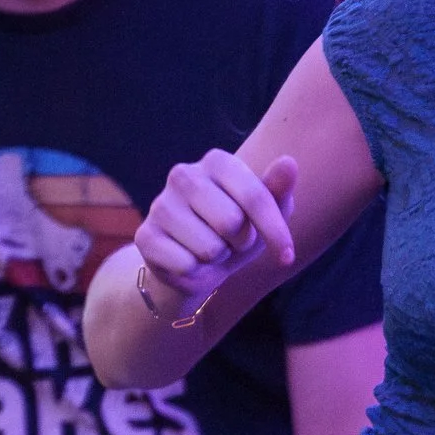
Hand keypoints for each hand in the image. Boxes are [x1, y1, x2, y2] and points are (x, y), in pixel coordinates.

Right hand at [134, 149, 299, 323]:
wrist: (195, 265)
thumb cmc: (237, 233)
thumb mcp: (265, 215)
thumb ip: (278, 191)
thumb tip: (289, 162)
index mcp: (217, 161)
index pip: (255, 196)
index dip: (275, 232)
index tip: (287, 256)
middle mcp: (183, 174)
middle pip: (231, 222)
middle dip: (239, 243)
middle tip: (230, 241)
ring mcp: (160, 204)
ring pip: (209, 247)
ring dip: (216, 258)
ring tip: (209, 249)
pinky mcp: (145, 236)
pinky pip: (186, 265)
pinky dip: (195, 273)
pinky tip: (188, 261)